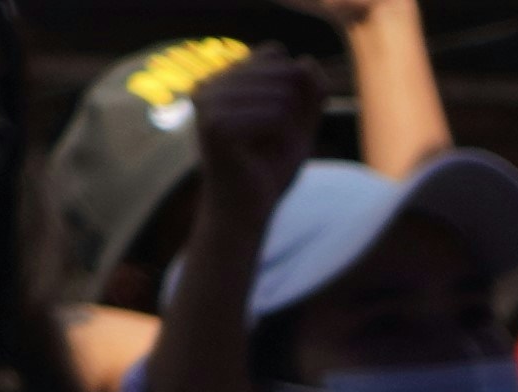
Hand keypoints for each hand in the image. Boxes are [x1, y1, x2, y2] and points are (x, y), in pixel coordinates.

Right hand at [184, 50, 319, 227]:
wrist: (246, 211)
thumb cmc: (269, 169)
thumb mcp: (299, 126)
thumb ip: (309, 94)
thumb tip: (307, 61)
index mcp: (222, 79)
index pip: (276, 55)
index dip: (295, 92)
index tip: (276, 124)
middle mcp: (209, 83)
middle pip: (284, 72)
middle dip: (295, 113)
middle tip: (272, 143)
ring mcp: (208, 102)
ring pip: (283, 95)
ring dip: (289, 130)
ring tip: (265, 151)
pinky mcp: (216, 124)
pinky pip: (277, 116)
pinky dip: (284, 140)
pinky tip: (261, 157)